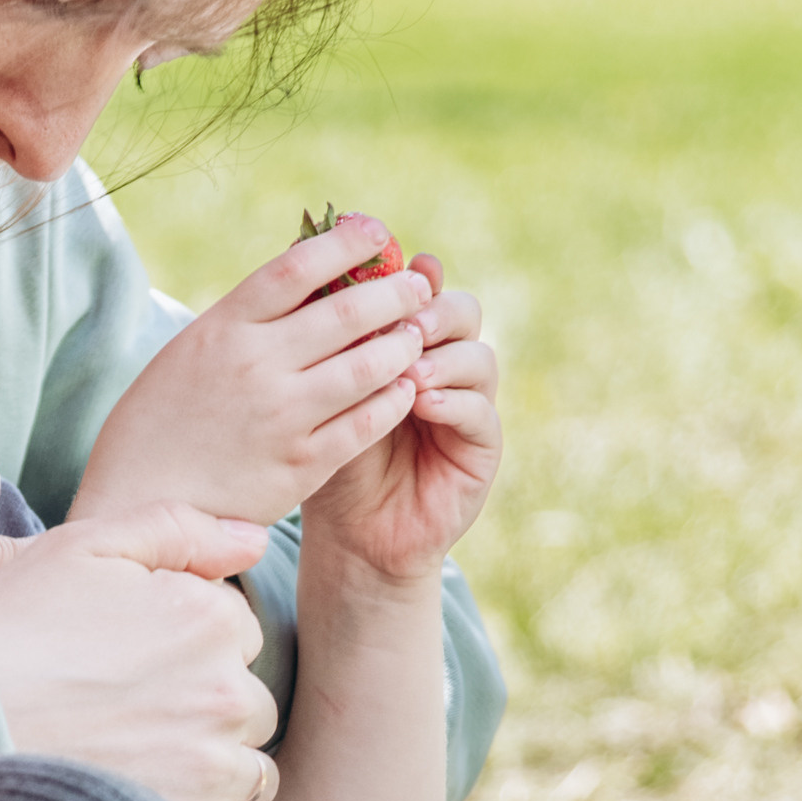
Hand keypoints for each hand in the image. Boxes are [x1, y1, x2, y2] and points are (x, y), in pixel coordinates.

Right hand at [0, 503, 279, 800]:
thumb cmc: (2, 633)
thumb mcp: (80, 549)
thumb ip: (176, 530)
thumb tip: (259, 541)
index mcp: (209, 619)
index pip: (236, 637)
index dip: (183, 650)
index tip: (127, 669)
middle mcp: (225, 694)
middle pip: (247, 708)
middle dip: (202, 715)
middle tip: (123, 724)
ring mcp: (212, 771)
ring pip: (249, 777)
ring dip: (210, 779)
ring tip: (134, 774)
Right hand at [69, 214, 436, 530]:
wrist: (134, 507)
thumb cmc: (154, 428)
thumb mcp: (183, 357)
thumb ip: (238, 324)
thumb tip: (298, 284)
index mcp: (222, 329)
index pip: (297, 267)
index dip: (345, 243)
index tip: (376, 232)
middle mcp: (255, 365)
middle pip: (346, 310)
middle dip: (394, 291)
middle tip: (419, 285)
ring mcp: (281, 416)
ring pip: (368, 365)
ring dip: (402, 344)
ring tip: (417, 335)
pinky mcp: (300, 465)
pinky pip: (366, 423)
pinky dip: (393, 400)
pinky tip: (405, 388)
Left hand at [300, 257, 501, 587]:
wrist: (349, 535)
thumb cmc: (326, 457)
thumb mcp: (321, 393)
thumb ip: (331, 344)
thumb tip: (319, 273)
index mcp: (409, 344)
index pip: (424, 291)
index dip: (416, 275)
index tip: (399, 265)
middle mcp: (445, 366)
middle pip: (462, 312)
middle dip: (435, 310)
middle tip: (407, 322)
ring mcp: (468, 404)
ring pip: (478, 357)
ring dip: (445, 356)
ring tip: (410, 370)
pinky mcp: (481, 447)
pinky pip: (480, 412)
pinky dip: (453, 401)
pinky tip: (422, 402)